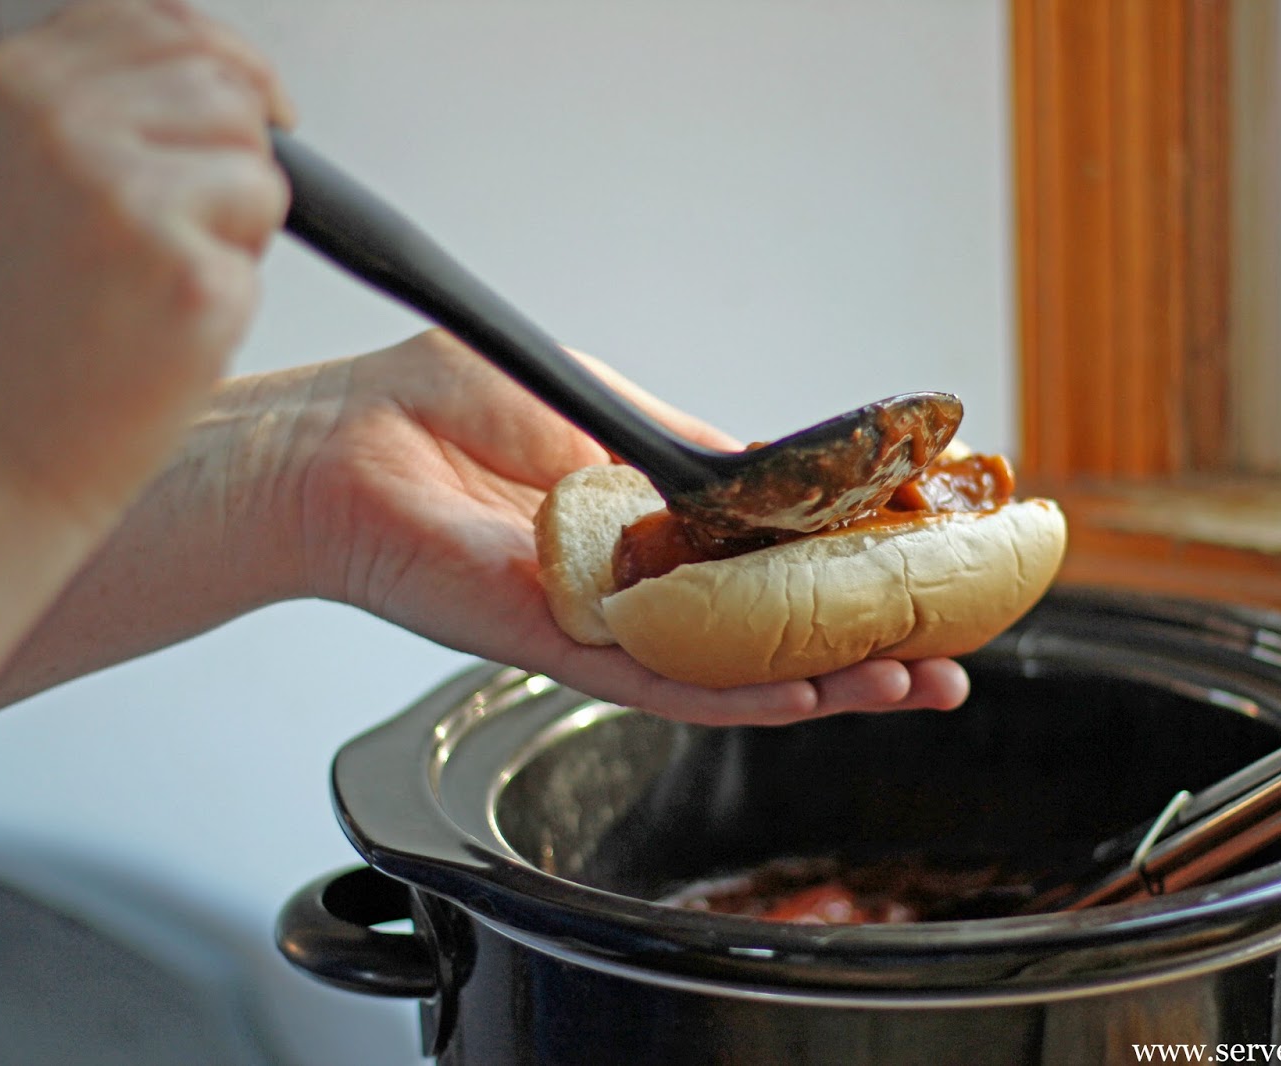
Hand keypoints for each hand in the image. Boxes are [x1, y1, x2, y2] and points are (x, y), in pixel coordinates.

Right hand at [0, 0, 291, 528]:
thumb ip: (81, 116)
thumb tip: (204, 75)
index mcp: (12, 88)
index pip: (161, 24)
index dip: (227, 64)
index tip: (262, 105)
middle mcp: (63, 125)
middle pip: (229, 92)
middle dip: (234, 157)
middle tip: (185, 232)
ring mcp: (126, 197)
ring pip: (260, 176)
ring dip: (235, 231)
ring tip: (149, 289)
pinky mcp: (186, 276)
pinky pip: (258, 262)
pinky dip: (225, 301)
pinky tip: (155, 335)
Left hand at [247, 331, 971, 724]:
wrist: (332, 447)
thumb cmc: (433, 403)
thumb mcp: (588, 399)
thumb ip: (677, 443)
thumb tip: (771, 467)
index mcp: (650, 525)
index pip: (771, 563)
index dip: (852, 574)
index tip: (928, 575)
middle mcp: (639, 588)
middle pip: (771, 636)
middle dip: (865, 652)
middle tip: (947, 665)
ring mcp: (604, 626)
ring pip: (732, 676)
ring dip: (824, 686)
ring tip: (908, 688)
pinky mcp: (556, 649)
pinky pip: (659, 686)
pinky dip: (733, 696)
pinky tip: (804, 699)